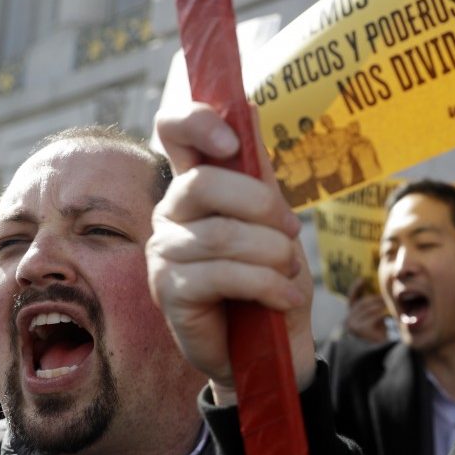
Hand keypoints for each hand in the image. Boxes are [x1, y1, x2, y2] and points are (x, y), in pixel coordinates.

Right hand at [148, 101, 316, 406]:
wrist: (275, 346)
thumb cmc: (271, 278)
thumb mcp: (274, 221)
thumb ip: (258, 172)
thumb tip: (250, 108)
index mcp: (195, 187)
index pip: (174, 131)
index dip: (196, 122)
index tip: (232, 141)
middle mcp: (170, 214)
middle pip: (203, 183)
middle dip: (262, 206)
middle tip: (291, 233)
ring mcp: (164, 254)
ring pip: (221, 235)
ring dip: (272, 254)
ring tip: (290, 274)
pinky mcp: (169, 293)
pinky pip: (221, 276)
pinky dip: (266, 285)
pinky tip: (284, 299)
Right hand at [343, 280, 388, 343]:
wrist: (377, 352)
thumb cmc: (377, 334)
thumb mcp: (374, 318)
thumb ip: (373, 307)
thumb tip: (381, 292)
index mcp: (351, 316)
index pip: (351, 298)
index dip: (356, 288)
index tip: (363, 279)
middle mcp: (349, 320)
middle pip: (363, 302)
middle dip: (376, 298)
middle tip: (388, 296)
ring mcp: (354, 324)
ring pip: (371, 308)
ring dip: (382, 305)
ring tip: (392, 304)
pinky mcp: (361, 328)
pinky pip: (376, 315)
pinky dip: (384, 314)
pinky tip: (391, 314)